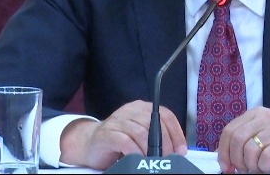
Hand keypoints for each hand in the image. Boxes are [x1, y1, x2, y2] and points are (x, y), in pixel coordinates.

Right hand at [58, 100, 187, 169]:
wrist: (88, 144)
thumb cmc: (118, 141)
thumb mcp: (140, 136)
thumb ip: (155, 138)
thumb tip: (177, 151)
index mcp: (142, 108)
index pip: (166, 115)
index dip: (176, 133)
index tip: (181, 150)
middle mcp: (131, 110)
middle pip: (155, 123)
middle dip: (165, 143)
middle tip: (167, 158)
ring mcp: (118, 120)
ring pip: (141, 132)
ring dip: (150, 150)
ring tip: (152, 161)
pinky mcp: (107, 133)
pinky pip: (125, 141)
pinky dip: (135, 152)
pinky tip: (138, 159)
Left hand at [215, 106, 269, 173]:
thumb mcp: (264, 135)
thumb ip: (245, 141)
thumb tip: (222, 157)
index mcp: (257, 114)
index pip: (229, 130)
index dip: (223, 151)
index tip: (226, 166)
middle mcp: (266, 117)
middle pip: (237, 139)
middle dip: (236, 160)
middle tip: (243, 170)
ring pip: (250, 149)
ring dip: (251, 166)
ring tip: (258, 169)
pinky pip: (266, 157)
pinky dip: (263, 167)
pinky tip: (268, 168)